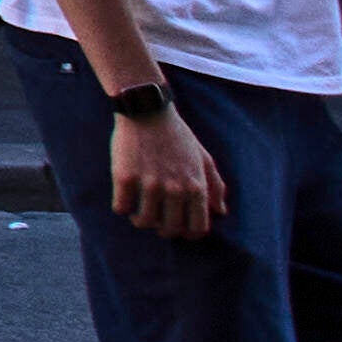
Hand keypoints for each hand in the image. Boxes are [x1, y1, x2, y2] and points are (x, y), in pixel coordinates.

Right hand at [98, 96, 227, 235]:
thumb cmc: (177, 135)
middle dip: (163, 229)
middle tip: (156, 219)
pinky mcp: (125, 176)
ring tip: (137, 212)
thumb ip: (215, 186)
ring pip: (144, 221)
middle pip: (170, 229)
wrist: (147, 109)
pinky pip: (121, 207)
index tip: (177, 225)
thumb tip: (221, 212)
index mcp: (196, 186)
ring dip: (140, 220)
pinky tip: (124, 198)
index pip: (197, 228)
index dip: (187, 232)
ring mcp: (149, 183)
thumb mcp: (203, 157)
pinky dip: (122, 206)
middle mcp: (175, 189)